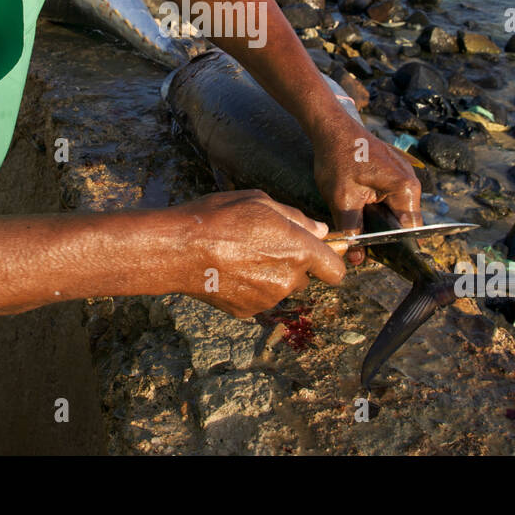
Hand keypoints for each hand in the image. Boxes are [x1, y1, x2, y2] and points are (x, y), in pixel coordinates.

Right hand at [177, 190, 348, 317]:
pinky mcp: (247, 311)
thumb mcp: (260, 202)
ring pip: (280, 288)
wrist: (179, 250)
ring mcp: (267, 299)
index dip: (330, 261)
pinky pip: (259, 299)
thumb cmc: (218, 217)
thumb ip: (297, 219)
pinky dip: (250, 288)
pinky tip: (229, 271)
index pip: (335, 269)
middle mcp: (288, 279)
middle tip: (265, 245)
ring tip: (240, 255)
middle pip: (304, 277)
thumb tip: (320, 230)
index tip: (322, 255)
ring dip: (270, 275)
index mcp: (298, 251)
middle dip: (293, 265)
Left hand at [310, 114, 422, 264]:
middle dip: (383, 235)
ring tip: (358, 229)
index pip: (409, 231)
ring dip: (378, 221)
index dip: (393, 248)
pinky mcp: (393, 173)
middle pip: (402, 222)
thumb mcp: (342, 199)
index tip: (377, 258)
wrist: (331, 127)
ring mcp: (403, 176)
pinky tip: (359, 211)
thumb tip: (356, 257)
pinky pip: (390, 198)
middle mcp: (411, 182)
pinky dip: (377, 208)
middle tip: (361, 248)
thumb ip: (352, 229)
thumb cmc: (338, 158)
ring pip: (395, 211)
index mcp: (405, 189)